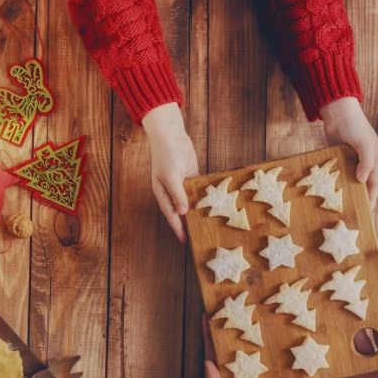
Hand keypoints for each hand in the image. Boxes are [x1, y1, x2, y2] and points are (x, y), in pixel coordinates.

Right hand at [142, 102, 198, 243]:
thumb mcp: (171, 177)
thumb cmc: (166, 156)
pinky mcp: (192, 177)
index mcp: (163, 194)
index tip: (185, 241)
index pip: (172, 216)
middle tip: (200, 235)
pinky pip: (198, 191)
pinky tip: (213, 205)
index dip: (178, 228)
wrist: (171, 136)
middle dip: (189, 223)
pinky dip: (204, 198)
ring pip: (191, 202)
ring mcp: (183, 185)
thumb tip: (183, 212)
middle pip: (181, 212)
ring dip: (198, 211)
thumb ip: (177, 194)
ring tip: (208, 223)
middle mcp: (172, 192)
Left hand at [201, 315, 288, 377]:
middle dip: (234, 331)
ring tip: (255, 315)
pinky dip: (277, 357)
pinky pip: (276, 371)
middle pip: (236, 351)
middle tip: (234, 307)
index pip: (214, 357)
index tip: (208, 316)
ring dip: (256, 339)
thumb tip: (208, 364)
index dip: (211, 338)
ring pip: (257, 356)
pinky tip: (276, 339)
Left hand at [319, 97, 377, 207]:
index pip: (375, 184)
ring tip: (341, 204)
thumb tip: (362, 180)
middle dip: (360, 197)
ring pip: (350, 179)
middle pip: (363, 184)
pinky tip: (330, 190)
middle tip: (354, 211)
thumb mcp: (365, 144)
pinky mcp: (339, 157)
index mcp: (374, 160)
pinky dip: (336, 181)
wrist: (338, 112)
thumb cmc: (355, 126)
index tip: (368, 211)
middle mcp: (364, 162)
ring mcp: (351, 160)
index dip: (372, 197)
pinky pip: (339, 173)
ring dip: (347, 190)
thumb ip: (366, 162)